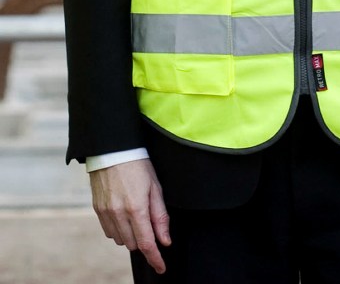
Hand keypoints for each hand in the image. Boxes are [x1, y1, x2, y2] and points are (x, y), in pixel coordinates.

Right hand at [90, 158, 170, 273]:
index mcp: (137, 208)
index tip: (161, 267)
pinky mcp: (97, 209)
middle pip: (133, 244)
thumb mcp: (155, 187)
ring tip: (135, 214)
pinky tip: (123, 214)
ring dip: (130, 235)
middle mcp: (119, 214)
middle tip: (148, 222)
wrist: (112, 149)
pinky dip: (118, 229)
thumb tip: (165, 240)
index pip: (147, 243)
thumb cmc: (138, 165)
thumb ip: (160, 216)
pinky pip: (109, 231)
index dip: (155, 259)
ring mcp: (106, 213)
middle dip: (143, 240)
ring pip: (120, 240)